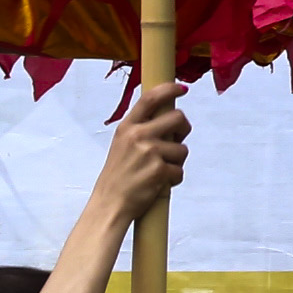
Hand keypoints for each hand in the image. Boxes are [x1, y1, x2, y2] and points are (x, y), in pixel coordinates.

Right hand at [97, 81, 190, 218]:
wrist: (109, 204)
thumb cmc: (118, 176)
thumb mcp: (122, 144)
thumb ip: (142, 130)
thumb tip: (171, 118)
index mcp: (127, 127)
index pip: (150, 98)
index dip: (169, 89)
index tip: (182, 88)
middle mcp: (138, 135)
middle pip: (178, 118)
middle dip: (183, 129)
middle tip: (177, 141)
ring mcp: (149, 152)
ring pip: (183, 149)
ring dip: (176, 161)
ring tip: (159, 171)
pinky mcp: (159, 170)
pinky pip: (179, 171)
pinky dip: (173, 179)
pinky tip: (159, 184)